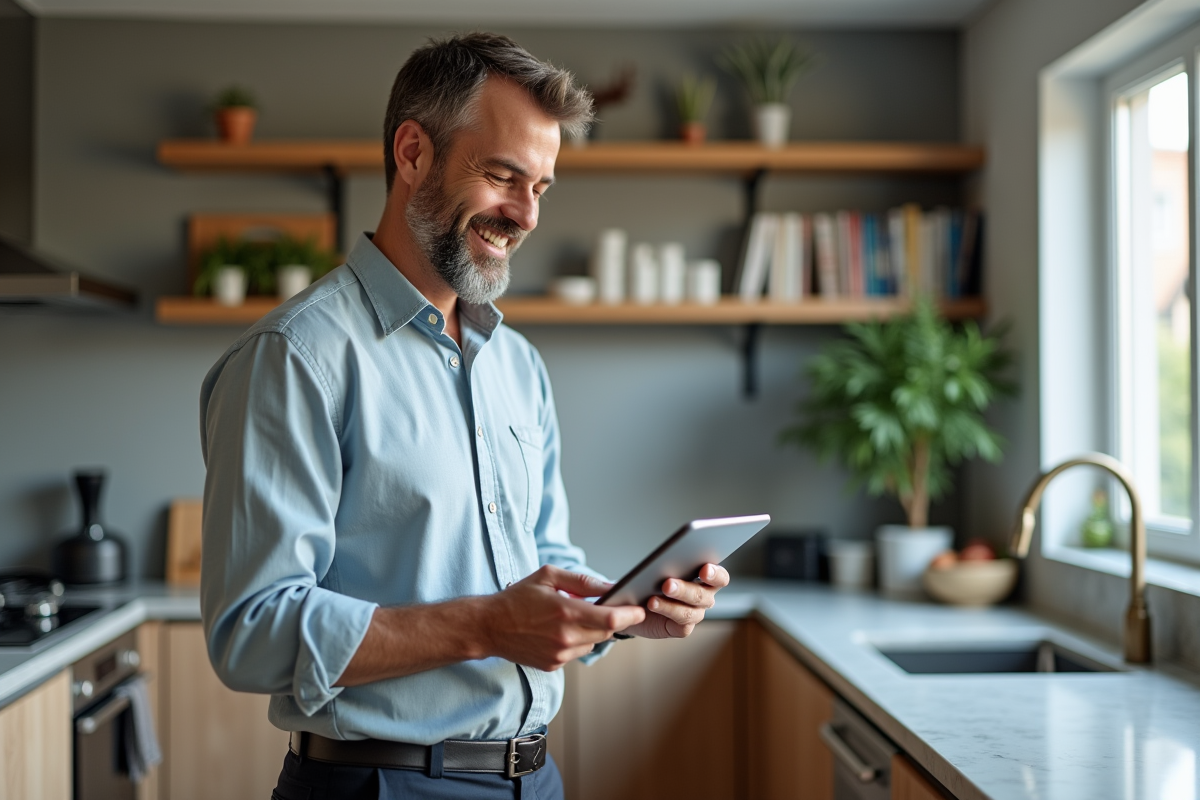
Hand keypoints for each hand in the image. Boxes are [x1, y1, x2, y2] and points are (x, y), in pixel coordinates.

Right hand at [482, 565, 644, 671]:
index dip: (631, 614)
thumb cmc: (517, 598)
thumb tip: (609, 586)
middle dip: (613, 620)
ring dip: (592, 630)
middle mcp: (566, 636)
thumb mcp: (548, 577)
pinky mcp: (553, 665)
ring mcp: (559, 654)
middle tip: (610, 607)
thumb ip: (581, 581)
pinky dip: (577, 641)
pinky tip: (560, 630)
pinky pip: (577, 652)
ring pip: (593, 642)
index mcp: (566, 612)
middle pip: (607, 632)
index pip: (612, 618)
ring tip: (574, 617)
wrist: (489, 626)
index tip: (640, 609)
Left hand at [618, 564, 729, 639]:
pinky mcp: (683, 628)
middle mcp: (704, 597)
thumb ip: (665, 564)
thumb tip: (658, 562)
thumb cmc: (651, 578)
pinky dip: (665, 612)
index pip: (720, 577)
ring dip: (672, 604)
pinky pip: (680, 623)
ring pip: (690, 611)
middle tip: (667, 584)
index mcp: (705, 578)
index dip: (716, 574)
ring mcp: (695, 613)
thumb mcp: (657, 568)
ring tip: (653, 599)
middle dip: (684, 589)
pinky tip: (652, 605)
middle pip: (703, 594)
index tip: (704, 570)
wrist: (636, 603)